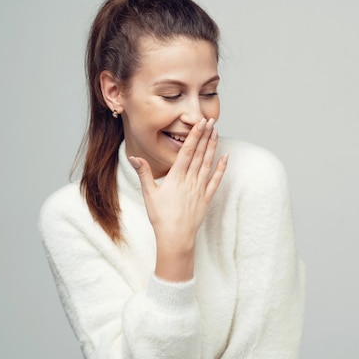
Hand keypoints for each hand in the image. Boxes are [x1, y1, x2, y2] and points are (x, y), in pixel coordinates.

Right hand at [128, 118, 227, 280]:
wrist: (175, 237)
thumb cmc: (160, 217)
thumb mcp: (149, 194)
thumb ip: (143, 173)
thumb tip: (133, 157)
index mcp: (176, 178)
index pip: (187, 152)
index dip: (194, 136)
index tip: (200, 124)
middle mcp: (190, 181)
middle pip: (199, 154)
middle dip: (205, 136)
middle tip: (210, 121)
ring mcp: (200, 189)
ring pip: (208, 164)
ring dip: (212, 147)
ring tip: (216, 133)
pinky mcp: (206, 198)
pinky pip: (216, 180)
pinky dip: (221, 168)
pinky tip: (225, 157)